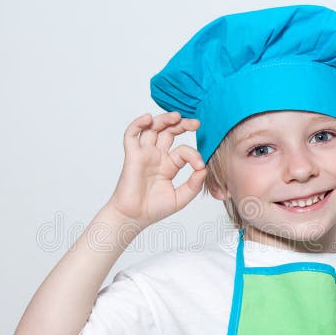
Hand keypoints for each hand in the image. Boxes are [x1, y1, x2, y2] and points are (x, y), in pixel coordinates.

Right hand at [107, 111, 205, 229]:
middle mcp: (156, 157)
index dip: (193, 154)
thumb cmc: (153, 209)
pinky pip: (132, 135)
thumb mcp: (180, 198)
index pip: (183, 150)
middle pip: (169, 132)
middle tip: (195, 123)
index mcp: (168, 165)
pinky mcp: (132, 156)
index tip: (199, 166)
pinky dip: (138, 124)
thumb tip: (203, 169)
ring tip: (176, 116)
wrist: (134, 217)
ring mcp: (144, 154)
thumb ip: (193, 184)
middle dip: (182, 124)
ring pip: (152, 129)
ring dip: (164, 119)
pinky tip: (148, 118)